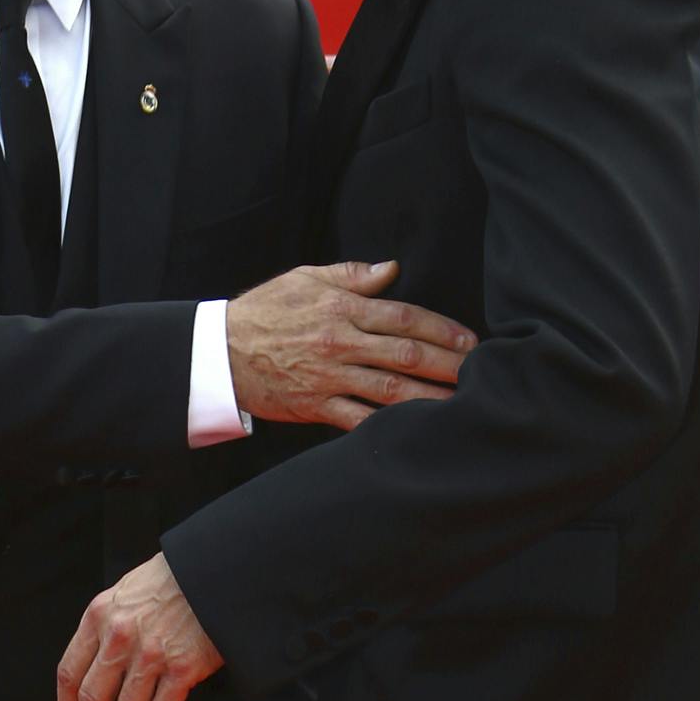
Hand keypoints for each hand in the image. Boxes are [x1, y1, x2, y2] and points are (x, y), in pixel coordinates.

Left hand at [57, 554, 221, 700]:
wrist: (211, 572)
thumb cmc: (169, 582)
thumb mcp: (123, 594)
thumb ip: (105, 627)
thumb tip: (96, 667)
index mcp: (98, 618)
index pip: (69, 672)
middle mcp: (119, 638)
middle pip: (92, 698)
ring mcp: (150, 655)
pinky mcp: (182, 668)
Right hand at [226, 262, 472, 431]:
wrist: (220, 351)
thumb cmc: (264, 311)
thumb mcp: (306, 278)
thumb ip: (352, 275)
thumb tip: (392, 269)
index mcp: (342, 309)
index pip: (405, 317)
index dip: (444, 330)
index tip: (471, 341)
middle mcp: (341, 344)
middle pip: (406, 354)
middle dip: (448, 365)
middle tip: (479, 374)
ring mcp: (330, 378)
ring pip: (391, 390)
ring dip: (430, 398)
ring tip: (461, 405)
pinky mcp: (317, 406)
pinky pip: (359, 420)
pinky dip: (388, 426)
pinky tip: (415, 431)